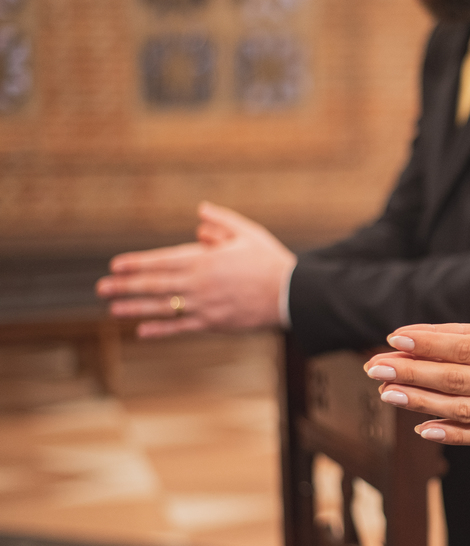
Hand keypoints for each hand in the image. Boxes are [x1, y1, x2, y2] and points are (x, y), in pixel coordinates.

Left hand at [95, 202, 296, 337]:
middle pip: (155, 284)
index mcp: (205, 260)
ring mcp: (204, 306)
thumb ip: (221, 222)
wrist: (291, 293)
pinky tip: (141, 331)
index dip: (137, 263)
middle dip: (126, 286)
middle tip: (102, 288)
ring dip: (135, 308)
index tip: (116, 265)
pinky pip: (181, 327)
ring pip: (162, 307)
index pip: (162, 260)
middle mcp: (199, 284)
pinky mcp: (213, 323)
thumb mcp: (247, 233)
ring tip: (113, 309)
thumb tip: (199, 213)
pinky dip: (160, 330)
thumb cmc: (270, 261)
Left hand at [363, 298, 469, 447]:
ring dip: (420, 402)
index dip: (428, 342)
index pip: (466, 345)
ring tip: (387, 395)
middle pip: (453, 378)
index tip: (395, 337)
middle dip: (410, 372)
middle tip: (374, 367)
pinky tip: (425, 431)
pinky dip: (454, 436)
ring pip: (462, 409)